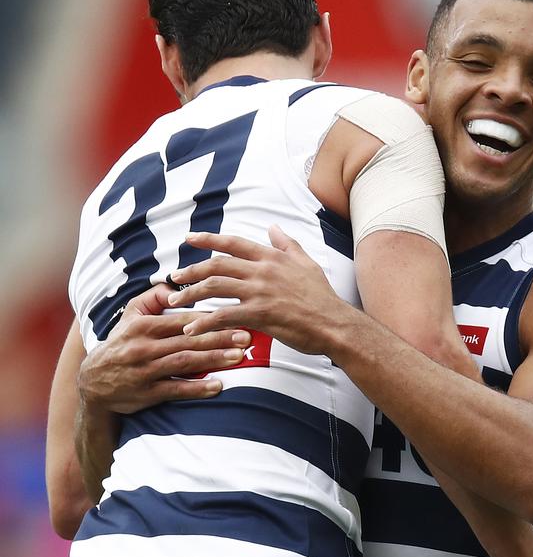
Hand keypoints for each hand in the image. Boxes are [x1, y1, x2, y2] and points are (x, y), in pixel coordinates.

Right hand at [78, 283, 250, 413]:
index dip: (208, 317)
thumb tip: (174, 287)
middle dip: (219, 338)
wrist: (93, 382)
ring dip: (214, 360)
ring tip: (239, 357)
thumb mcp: (130, 317)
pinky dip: (197, 388)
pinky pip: (176, 390)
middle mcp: (144, 347)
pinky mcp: (147, 393)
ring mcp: (146, 371)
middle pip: (188, 340)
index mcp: (143, 326)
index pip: (181, 319)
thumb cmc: (121, 343)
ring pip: (185, 363)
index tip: (234, 315)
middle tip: (246, 337)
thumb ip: (152, 299)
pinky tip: (218, 386)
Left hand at [166, 227, 350, 354]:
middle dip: (191, 270)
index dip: (208, 239)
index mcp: (271, 257)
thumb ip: (286, 244)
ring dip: (190, 294)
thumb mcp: (306, 262)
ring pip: (215, 287)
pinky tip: (192, 329)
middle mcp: (262, 271)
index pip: (233, 243)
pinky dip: (204, 322)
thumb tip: (273, 227)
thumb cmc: (322, 297)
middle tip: (174, 277)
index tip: (188, 238)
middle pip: (217, 265)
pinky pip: (224, 316)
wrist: (334, 323)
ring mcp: (260, 292)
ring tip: (175, 302)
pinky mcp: (259, 314)